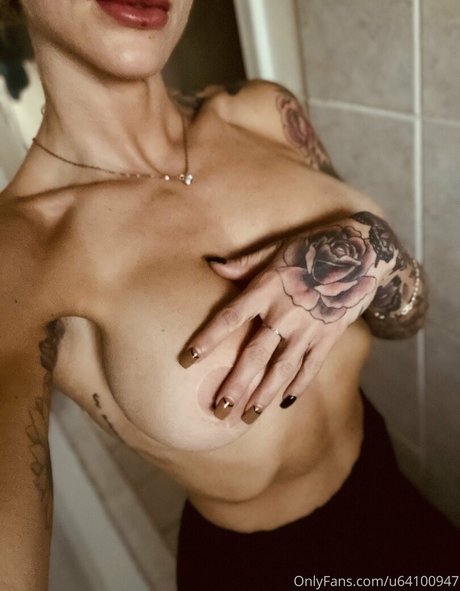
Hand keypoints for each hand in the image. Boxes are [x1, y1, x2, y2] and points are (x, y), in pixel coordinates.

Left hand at [180, 219, 382, 422]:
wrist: (362, 252)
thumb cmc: (312, 248)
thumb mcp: (276, 249)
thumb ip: (244, 263)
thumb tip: (211, 265)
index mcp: (266, 289)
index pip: (230, 317)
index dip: (207, 338)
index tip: (187, 359)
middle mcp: (285, 312)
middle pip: (255, 354)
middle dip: (236, 384)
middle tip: (218, 409)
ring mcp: (309, 327)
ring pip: (282, 368)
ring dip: (263, 395)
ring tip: (247, 418)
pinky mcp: (329, 336)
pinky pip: (311, 367)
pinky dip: (298, 386)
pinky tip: (284, 403)